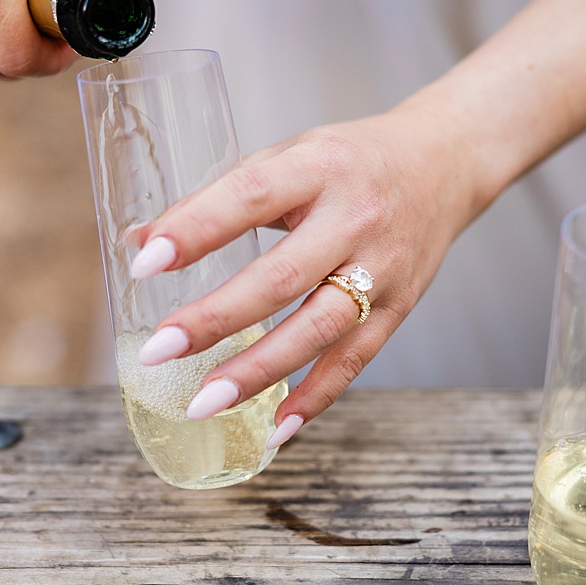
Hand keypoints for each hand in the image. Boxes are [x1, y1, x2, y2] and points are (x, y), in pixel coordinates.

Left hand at [126, 105, 496, 446]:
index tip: (144, 263)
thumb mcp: (286, 156)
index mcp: (318, 167)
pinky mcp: (398, 308)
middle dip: (215, 318)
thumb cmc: (348, 161)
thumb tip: (140, 241)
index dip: (196, 229)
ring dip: (257, 371)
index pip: (250, 196)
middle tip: (157, 351)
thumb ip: (216, 198)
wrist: (446, 163)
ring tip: (202, 403)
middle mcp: (354, 220)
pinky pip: (352, 361)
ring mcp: (380, 270)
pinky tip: (273, 428)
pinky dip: (313, 398)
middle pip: (282, 277)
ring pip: (317, 330)